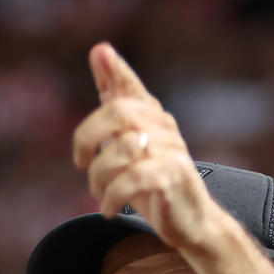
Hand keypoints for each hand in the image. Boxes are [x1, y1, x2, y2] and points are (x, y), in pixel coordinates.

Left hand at [71, 43, 226, 252]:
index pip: (131, 88)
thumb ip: (115, 105)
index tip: (99, 51)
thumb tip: (99, 51)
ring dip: (98, 177)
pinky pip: (132, 179)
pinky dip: (112, 196)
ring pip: (120, 149)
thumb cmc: (155, 185)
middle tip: (81, 163)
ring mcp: (171, 150)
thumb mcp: (130, 147)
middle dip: (87, 138)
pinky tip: (109, 209)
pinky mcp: (173, 176)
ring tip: (99, 194)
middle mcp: (163, 127)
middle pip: (117, 113)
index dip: (116, 70)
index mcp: (151, 118)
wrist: (191, 223)